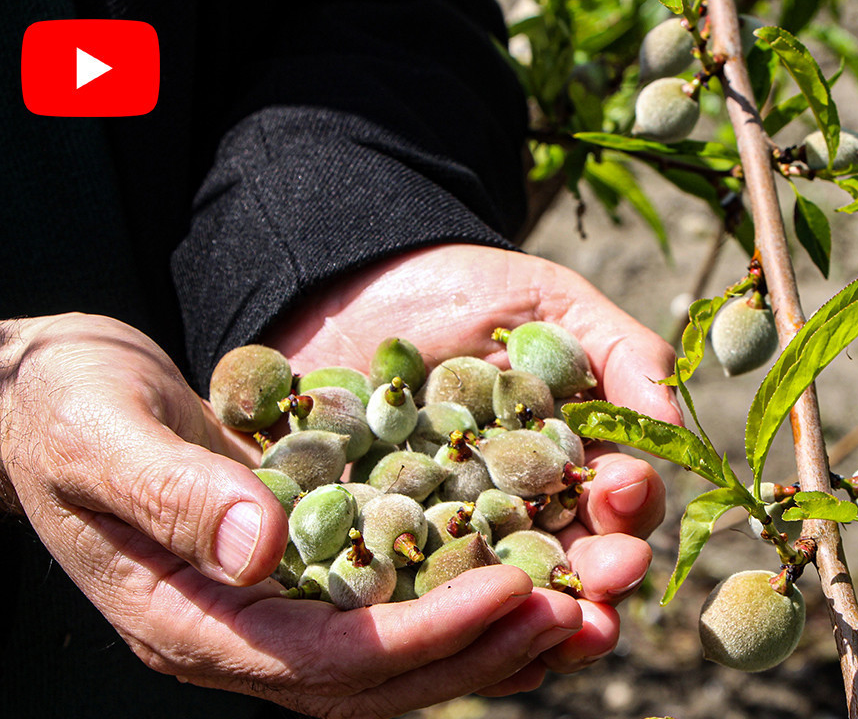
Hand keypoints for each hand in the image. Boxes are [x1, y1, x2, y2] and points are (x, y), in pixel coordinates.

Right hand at [0, 313, 584, 716]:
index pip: (326, 658)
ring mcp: (274, 610)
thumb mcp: (99, 434)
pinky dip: (465, 600)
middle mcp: (243, 633)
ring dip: (493, 640)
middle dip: (483, 650)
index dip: (424, 631)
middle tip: (579, 613)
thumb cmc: (59, 407)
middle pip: (381, 679)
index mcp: (191, 621)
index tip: (514, 589)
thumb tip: (261, 547)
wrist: (51, 397)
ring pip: (399, 657)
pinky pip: (395, 605)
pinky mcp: (304, 571)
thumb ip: (172, 493)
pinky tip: (533, 577)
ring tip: (584, 610)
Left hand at [268, 243, 679, 683]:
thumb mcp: (552, 303)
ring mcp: (451, 539)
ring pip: (502, 595)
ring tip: (552, 622)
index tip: (622, 488)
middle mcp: (519, 516)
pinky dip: (439, 618)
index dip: (628, 504)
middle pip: (569, 561)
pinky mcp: (381, 550)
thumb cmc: (463, 290)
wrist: (347, 285)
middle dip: (597, 575)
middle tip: (609, 574)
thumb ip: (621, 352)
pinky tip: (459, 630)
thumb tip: (674, 424)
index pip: (614, 502)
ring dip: (534, 617)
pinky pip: (414, 596)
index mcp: (570, 466)